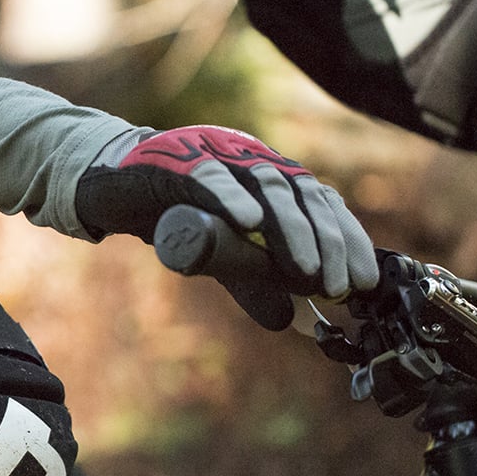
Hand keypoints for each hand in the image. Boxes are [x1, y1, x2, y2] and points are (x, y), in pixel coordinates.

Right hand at [76, 125, 378, 302]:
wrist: (113, 189)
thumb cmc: (173, 215)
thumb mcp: (221, 256)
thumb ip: (254, 281)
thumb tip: (292, 322)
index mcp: (270, 176)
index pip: (322, 202)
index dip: (348, 239)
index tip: (363, 282)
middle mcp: (251, 157)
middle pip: (303, 194)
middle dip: (327, 242)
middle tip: (337, 286)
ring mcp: (215, 153)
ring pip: (265, 184)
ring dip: (291, 229)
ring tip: (305, 269)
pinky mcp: (175, 160)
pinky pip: (208, 174)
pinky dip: (230, 195)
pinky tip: (250, 223)